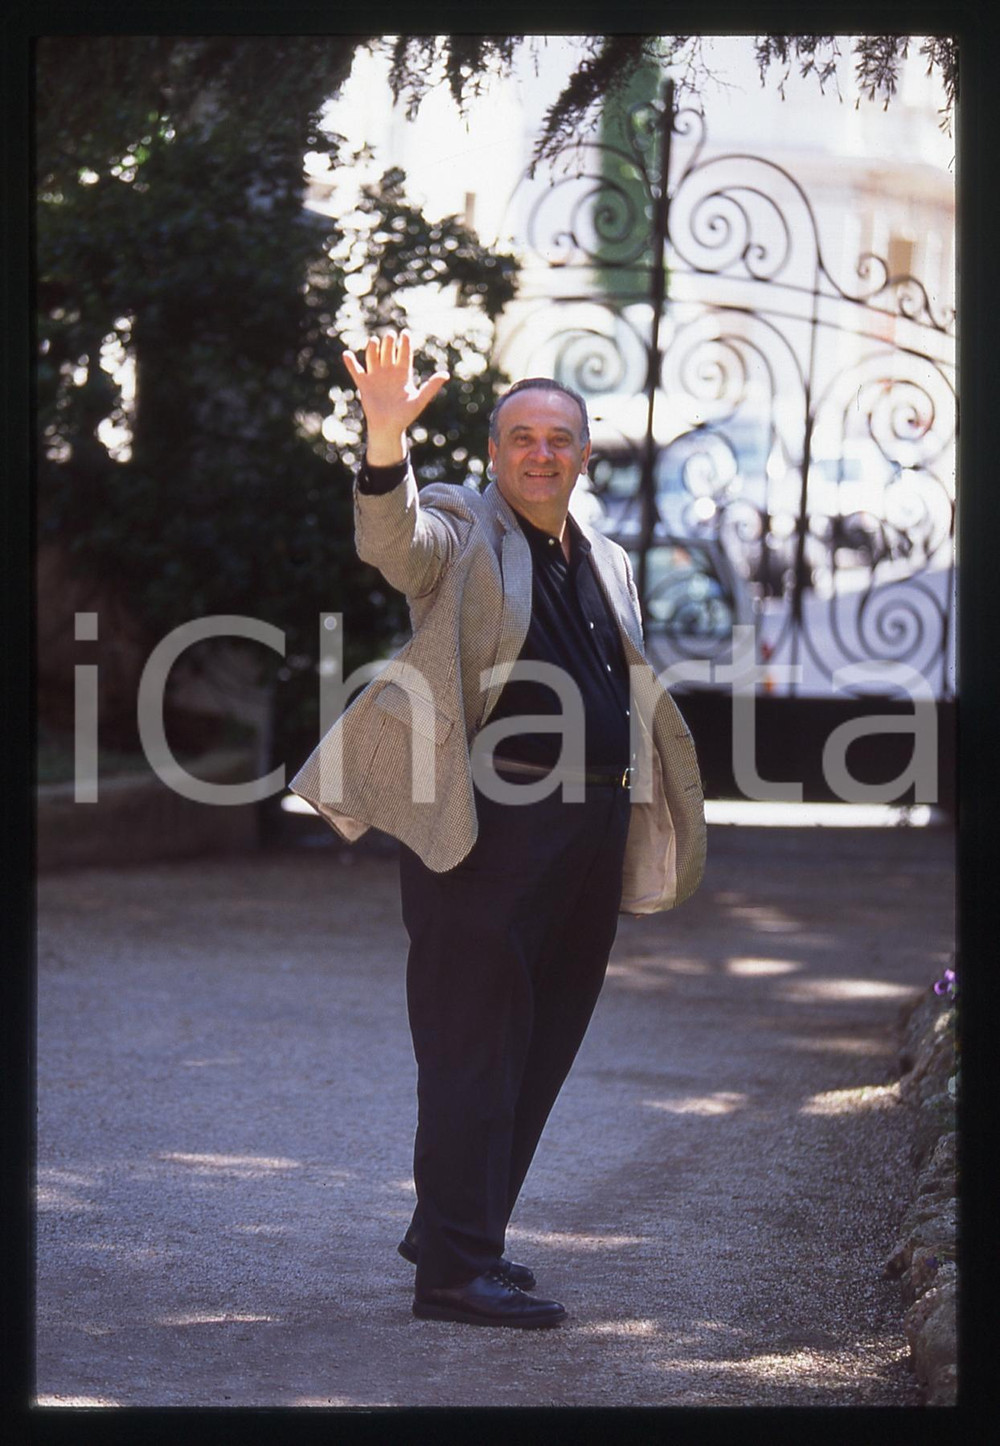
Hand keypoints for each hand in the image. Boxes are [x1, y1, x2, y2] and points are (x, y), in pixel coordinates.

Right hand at [342, 329, 449, 465]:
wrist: (388, 428)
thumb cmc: (405, 416)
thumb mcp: (419, 400)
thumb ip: (431, 387)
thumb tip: (446, 374)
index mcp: (403, 374)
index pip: (404, 354)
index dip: (405, 343)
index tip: (405, 333)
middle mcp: (389, 372)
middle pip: (388, 351)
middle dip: (388, 343)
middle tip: (390, 336)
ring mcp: (376, 377)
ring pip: (372, 357)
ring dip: (372, 348)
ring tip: (374, 341)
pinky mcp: (364, 384)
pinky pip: (356, 371)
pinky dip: (351, 363)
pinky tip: (347, 354)